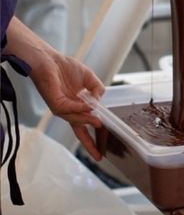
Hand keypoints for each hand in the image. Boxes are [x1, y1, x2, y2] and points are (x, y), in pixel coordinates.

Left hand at [5, 18, 104, 159]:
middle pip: (80, 131)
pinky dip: (78, 109)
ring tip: (99, 122)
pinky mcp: (55, 103)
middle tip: (99, 154)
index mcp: (77, 106)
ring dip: (87, 121)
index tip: (104, 144)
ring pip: (76, 120)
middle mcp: (69, 110)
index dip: (95, 134)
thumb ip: (98, 89)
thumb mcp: (89, 78)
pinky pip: (68, 109)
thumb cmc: (66, 67)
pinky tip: (87, 107)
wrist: (49, 60)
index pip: (86, 123)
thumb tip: (100, 102)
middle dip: (89, 143)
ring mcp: (62, 108)